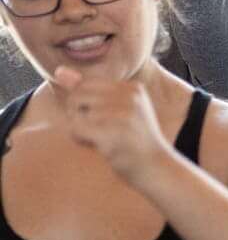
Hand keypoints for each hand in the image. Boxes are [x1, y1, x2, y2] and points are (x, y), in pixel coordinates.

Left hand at [47, 67, 170, 179]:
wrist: (157, 168)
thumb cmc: (134, 140)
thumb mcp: (117, 108)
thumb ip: (88, 89)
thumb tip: (59, 71)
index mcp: (133, 88)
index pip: (86, 84)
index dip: (86, 104)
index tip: (108, 119)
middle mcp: (129, 97)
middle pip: (77, 96)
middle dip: (78, 114)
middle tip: (100, 130)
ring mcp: (122, 115)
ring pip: (75, 113)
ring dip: (81, 129)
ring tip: (104, 138)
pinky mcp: (113, 133)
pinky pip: (76, 129)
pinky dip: (81, 139)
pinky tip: (100, 145)